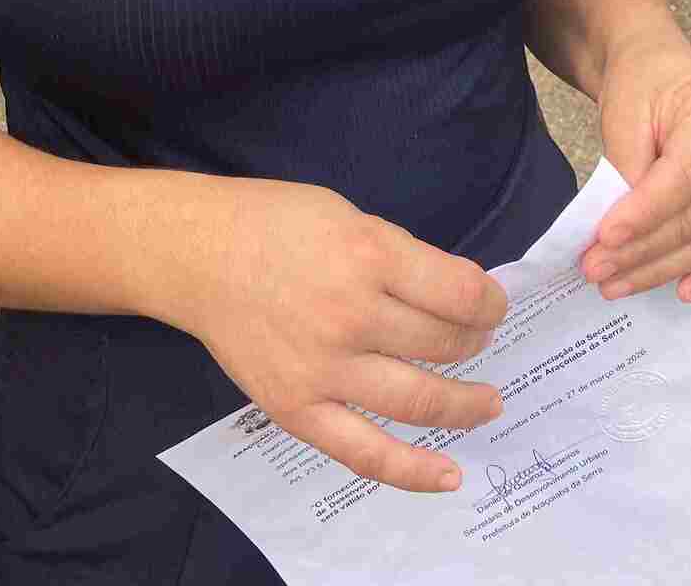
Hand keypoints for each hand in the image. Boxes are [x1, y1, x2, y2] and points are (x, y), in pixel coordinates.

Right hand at [163, 175, 508, 493]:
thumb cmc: (274, 223)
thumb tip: (452, 297)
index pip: (459, 292)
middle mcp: (352, 314)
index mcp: (369, 254)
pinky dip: (414, 471)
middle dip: (475, 341)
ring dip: (464, 404)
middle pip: (443, 343)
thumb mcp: (348, 215)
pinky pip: (366, 453)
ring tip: (486, 402)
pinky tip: (451, 475)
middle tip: (479, 339)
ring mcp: (325, 369)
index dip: (489, 302)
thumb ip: (398, 257)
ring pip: (419, 400)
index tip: (492, 304)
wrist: (198, 255)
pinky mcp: (298, 409)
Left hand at [579, 29, 690, 306]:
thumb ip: (629, 168)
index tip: (603, 238)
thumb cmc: (644, 83)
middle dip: (642, 250)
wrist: (663, 69)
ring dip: (661, 270)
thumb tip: (619, 236)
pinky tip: (685, 293)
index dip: (644, 214)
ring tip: (613, 283)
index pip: (686, 179)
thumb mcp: (626, 110)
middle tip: (594, 268)